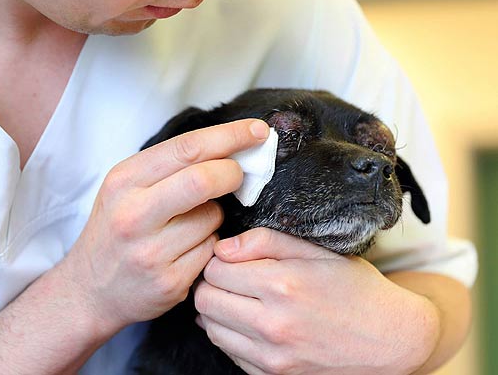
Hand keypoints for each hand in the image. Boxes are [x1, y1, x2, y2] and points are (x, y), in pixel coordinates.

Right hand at [59, 119, 269, 337]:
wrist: (90, 289)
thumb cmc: (117, 228)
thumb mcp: (126, 187)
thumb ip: (170, 167)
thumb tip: (229, 147)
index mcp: (124, 181)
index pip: (186, 148)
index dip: (230, 136)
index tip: (257, 131)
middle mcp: (133, 214)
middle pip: (203, 179)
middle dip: (233, 172)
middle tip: (239, 175)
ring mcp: (151, 252)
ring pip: (213, 217)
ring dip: (216, 215)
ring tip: (192, 223)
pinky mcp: (169, 282)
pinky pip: (212, 250)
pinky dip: (210, 244)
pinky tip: (187, 250)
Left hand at [194, 228, 439, 374]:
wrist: (393, 341)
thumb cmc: (356, 288)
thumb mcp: (317, 251)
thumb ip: (266, 241)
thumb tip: (223, 247)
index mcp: (282, 285)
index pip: (215, 269)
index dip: (219, 258)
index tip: (232, 257)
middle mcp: (273, 326)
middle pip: (205, 300)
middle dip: (212, 282)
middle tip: (231, 275)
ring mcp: (272, 358)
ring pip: (211, 329)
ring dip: (217, 309)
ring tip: (239, 297)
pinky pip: (229, 353)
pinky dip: (231, 334)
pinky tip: (251, 320)